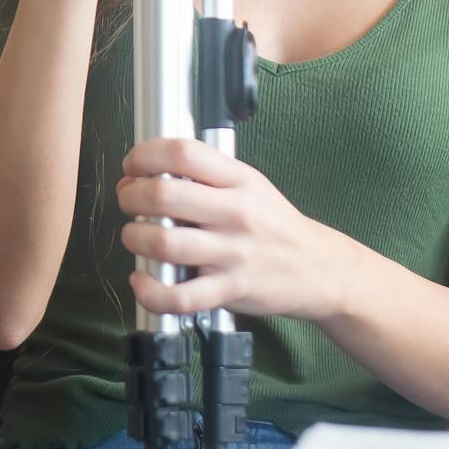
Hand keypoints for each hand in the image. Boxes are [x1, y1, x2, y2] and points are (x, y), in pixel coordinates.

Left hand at [116, 138, 350, 322]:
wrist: (319, 269)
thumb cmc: (274, 225)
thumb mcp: (249, 185)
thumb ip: (206, 176)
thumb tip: (148, 173)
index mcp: (238, 179)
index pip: (183, 153)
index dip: (145, 155)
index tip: (133, 166)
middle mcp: (235, 213)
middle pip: (164, 195)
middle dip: (131, 197)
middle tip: (129, 201)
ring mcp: (232, 253)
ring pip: (163, 243)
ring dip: (134, 238)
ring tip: (136, 237)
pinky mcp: (230, 290)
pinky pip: (178, 296)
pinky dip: (149, 290)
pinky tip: (143, 280)